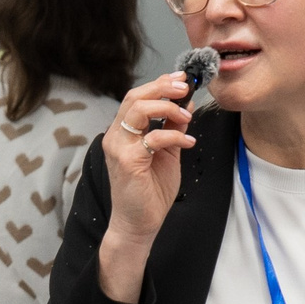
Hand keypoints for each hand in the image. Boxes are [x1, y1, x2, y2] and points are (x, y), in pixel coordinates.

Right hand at [98, 70, 193, 303]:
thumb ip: (173, 128)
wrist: (139, 223)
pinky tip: (188, 143)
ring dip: (167, 107)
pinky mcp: (127, 161)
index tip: (182, 80)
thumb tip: (186, 104)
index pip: (137, 97)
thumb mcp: (167, 153)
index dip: (160, 84)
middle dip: (162, 87)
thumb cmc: (150, 191)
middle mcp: (116, 136)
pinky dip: (174, 136)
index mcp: (123, 132)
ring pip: (138, 110)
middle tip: (185, 86)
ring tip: (187, 115)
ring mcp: (118, 148)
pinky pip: (152, 138)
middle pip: (135, 97)